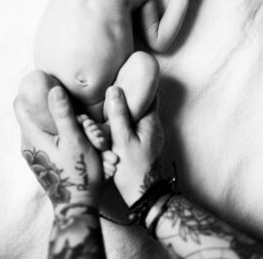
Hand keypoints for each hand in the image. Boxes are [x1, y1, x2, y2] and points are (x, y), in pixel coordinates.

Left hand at [14, 86, 101, 206]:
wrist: (78, 205)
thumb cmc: (78, 172)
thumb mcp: (75, 140)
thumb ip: (63, 114)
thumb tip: (54, 89)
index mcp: (32, 137)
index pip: (20, 104)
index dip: (30, 91)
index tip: (47, 83)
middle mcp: (28, 145)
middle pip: (32, 114)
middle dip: (50, 107)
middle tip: (72, 106)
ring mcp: (34, 154)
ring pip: (41, 127)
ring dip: (58, 121)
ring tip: (81, 124)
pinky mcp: (42, 161)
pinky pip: (46, 138)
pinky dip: (58, 132)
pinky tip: (76, 136)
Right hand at [104, 86, 164, 205]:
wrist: (144, 196)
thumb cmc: (133, 169)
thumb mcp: (122, 141)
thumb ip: (119, 115)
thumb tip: (114, 89)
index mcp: (150, 121)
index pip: (151, 92)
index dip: (142, 79)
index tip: (130, 68)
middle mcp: (154, 125)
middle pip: (145, 101)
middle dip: (133, 91)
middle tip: (117, 80)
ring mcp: (151, 135)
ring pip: (140, 113)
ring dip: (129, 105)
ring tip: (112, 97)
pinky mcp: (145, 144)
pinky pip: (137, 124)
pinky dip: (127, 118)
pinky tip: (114, 120)